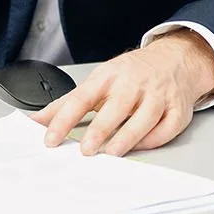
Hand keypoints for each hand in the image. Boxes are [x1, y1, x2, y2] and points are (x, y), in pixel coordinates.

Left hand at [30, 31, 213, 156]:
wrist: (173, 59)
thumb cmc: (130, 74)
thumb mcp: (97, 81)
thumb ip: (66, 104)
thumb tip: (35, 121)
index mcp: (108, 77)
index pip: (81, 98)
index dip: (64, 120)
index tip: (50, 139)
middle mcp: (133, 84)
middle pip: (116, 107)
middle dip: (100, 129)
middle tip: (85, 150)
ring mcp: (158, 95)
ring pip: (145, 117)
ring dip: (128, 136)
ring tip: (112, 153)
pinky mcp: (178, 108)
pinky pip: (168, 125)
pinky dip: (155, 138)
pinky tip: (141, 147)